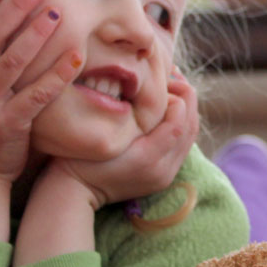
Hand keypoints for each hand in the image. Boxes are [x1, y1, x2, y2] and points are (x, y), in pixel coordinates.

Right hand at [49, 69, 199, 208]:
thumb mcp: (102, 130)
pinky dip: (182, 124)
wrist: (76, 190)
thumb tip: (156, 90)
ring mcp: (166, 176)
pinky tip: (170, 107)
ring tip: (174, 88)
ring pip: (190, 137)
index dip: (177, 97)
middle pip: (190, 128)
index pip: (178, 123)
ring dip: (187, 110)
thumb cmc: (82, 155)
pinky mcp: (164, 177)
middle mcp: (163, 170)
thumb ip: (131, 113)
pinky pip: (183, 145)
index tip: (164, 78)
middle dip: (187, 99)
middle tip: (174, 76)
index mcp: (148, 158)